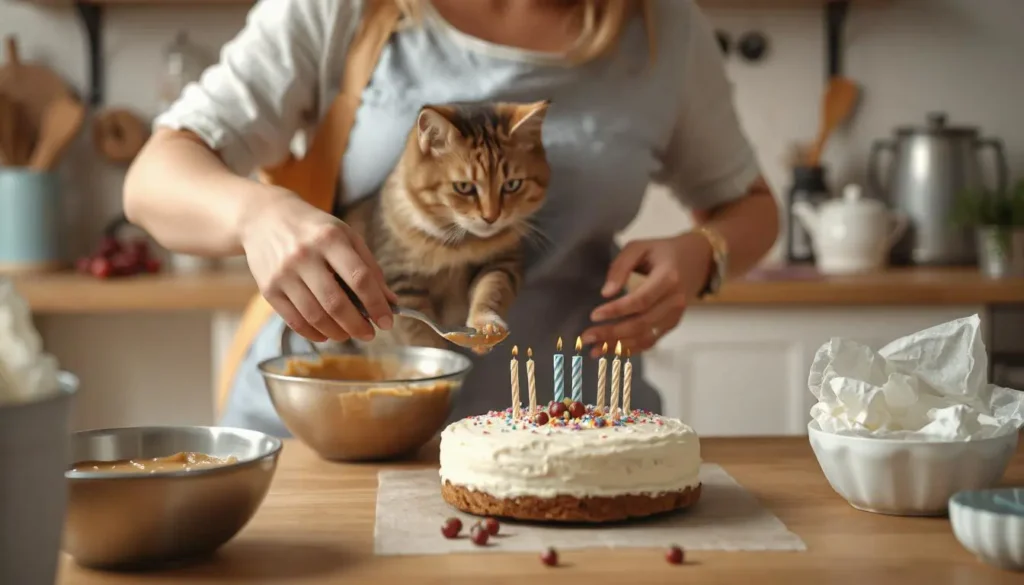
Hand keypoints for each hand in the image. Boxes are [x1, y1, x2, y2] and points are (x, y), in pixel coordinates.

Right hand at [239, 189, 396, 342]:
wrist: (264, 217)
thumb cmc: (313, 229)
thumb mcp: (345, 235)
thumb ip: (369, 267)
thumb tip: (390, 301)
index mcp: (330, 239)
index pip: (359, 278)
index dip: (376, 304)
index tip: (387, 322)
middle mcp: (304, 255)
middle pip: (336, 303)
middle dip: (357, 325)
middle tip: (369, 334)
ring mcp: (283, 274)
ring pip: (315, 316)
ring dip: (337, 333)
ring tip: (349, 334)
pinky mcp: (268, 289)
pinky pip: (294, 320)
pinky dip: (314, 333)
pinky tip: (326, 334)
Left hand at [581, 232, 712, 356]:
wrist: (698, 260)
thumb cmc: (663, 251)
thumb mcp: (640, 247)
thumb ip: (620, 266)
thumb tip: (606, 292)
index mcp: (668, 278)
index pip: (641, 300)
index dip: (617, 310)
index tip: (594, 315)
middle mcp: (675, 300)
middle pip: (641, 323)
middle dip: (612, 333)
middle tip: (586, 337)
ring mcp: (676, 315)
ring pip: (646, 337)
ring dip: (619, 346)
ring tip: (594, 350)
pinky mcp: (672, 324)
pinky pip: (651, 341)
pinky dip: (631, 348)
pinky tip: (612, 350)